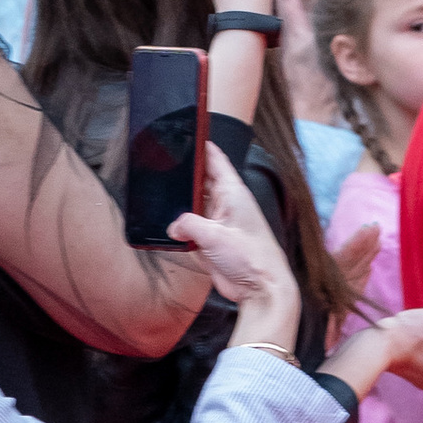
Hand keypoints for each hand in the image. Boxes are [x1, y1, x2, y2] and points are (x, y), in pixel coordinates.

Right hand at [171, 148, 302, 351]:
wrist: (259, 288)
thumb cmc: (251, 257)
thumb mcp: (215, 236)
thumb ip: (189, 225)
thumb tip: (174, 226)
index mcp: (234, 194)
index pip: (216, 161)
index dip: (203, 147)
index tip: (190, 134)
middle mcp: (226, 205)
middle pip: (201, 182)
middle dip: (185, 177)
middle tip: (165, 168)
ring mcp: (219, 223)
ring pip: (193, 206)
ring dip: (181, 206)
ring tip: (162, 200)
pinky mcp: (212, 241)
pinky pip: (191, 228)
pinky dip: (180, 228)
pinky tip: (169, 230)